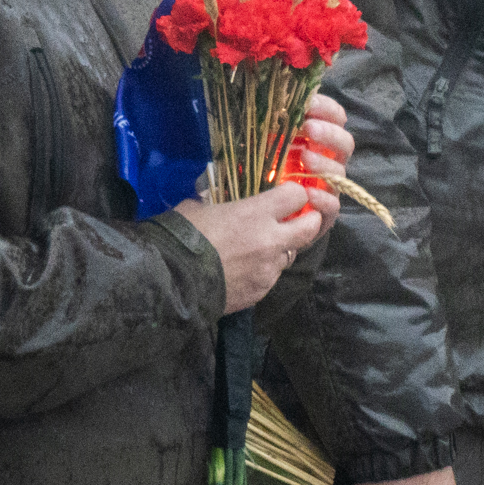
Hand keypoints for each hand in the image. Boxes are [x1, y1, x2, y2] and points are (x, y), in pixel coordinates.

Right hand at [179, 182, 326, 312]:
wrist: (171, 282)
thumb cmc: (181, 238)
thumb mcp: (197, 207)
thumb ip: (214, 200)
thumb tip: (211, 196)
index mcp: (255, 213)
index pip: (297, 195)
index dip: (295, 193)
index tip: (289, 195)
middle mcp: (270, 240)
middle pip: (311, 227)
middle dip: (310, 221)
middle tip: (300, 219)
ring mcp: (268, 269)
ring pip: (291, 255)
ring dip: (282, 249)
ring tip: (260, 248)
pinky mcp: (261, 291)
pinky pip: (271, 277)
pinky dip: (263, 271)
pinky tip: (244, 270)